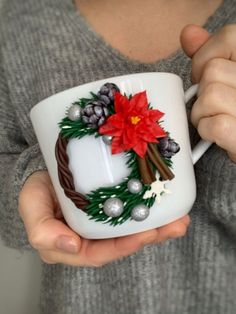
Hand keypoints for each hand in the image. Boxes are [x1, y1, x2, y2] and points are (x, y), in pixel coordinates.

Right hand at [19, 171, 189, 266]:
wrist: (46, 170)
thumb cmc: (37, 190)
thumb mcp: (32, 207)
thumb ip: (43, 230)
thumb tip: (71, 247)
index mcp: (73, 244)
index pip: (100, 253)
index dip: (123, 247)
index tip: (145, 235)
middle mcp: (92, 237)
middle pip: (123, 242)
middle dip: (150, 236)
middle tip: (173, 226)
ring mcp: (104, 221)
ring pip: (132, 229)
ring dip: (158, 225)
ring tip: (179, 219)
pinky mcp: (112, 206)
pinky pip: (133, 212)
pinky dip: (152, 210)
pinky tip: (170, 205)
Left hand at [181, 24, 235, 162]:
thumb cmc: (231, 110)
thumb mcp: (226, 77)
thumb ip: (211, 54)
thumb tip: (188, 33)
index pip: (229, 37)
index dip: (205, 56)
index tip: (202, 75)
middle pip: (213, 71)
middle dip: (202, 90)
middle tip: (211, 104)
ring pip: (210, 95)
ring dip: (201, 112)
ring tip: (213, 118)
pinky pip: (216, 124)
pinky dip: (207, 130)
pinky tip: (215, 133)